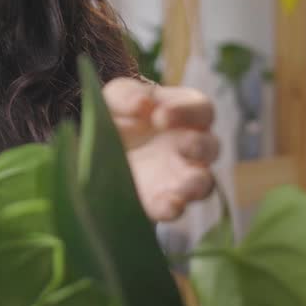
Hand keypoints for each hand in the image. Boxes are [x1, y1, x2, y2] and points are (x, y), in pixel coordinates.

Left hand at [104, 78, 218, 221]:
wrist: (95, 145)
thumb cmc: (116, 114)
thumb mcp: (115, 98)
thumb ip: (127, 96)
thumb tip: (142, 103)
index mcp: (184, 113)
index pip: (201, 109)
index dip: (187, 112)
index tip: (160, 117)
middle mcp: (190, 145)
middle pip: (210, 148)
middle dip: (200, 147)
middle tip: (186, 145)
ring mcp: (180, 176)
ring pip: (203, 183)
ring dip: (196, 186)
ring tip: (182, 188)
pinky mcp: (162, 200)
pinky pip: (175, 207)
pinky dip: (173, 208)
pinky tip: (166, 206)